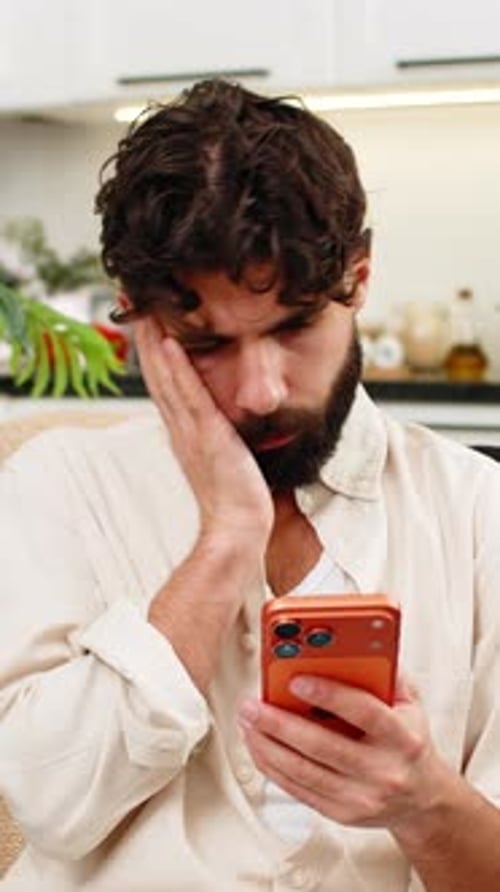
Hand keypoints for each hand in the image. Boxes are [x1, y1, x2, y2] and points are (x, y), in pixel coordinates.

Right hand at [134, 317, 273, 552]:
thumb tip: (225, 425)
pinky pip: (190, 395)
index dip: (154, 354)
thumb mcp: (223, 459)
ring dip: (155, 344)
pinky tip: (171, 343)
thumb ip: (218, 439)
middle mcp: (181, 428)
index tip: (148, 323)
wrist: (238, 528)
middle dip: (146, 340)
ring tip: (144, 311)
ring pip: (166, 379)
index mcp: (183, 432)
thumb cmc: (236, 499)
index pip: (163, 384)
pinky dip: (177, 369)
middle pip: (157, 375)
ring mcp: (191, 431)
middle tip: (133, 305)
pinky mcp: (208, 435)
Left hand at [238, 673, 449, 836]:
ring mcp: (361, 797)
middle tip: (253, 703)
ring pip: (303, 770)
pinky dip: (272, 766)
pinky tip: (257, 746)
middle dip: (279, 722)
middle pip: (322, 745)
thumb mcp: (410, 705)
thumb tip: (355, 643)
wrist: (424, 800)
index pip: (364, 712)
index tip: (296, 679)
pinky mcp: (340, 813)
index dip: (329, 694)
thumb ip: (386, 674)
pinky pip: (298, 789)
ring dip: (267, 744)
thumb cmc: (409, 743)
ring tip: (247, 721)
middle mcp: (382, 771)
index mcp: (403, 738)